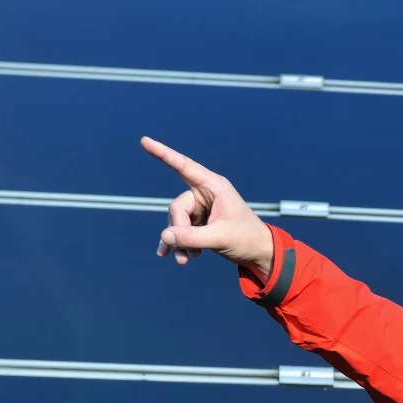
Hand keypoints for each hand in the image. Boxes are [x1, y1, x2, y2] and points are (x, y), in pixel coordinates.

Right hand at [140, 136, 275, 279]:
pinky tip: (171, 256)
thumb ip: (191, 238)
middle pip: (177, 208)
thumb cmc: (246, 239)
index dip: (163, 153)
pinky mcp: (198, 222)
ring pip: (176, 221)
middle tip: (186, 253)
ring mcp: (201, 208)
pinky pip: (179, 229)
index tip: (144, 140)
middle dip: (179, 231)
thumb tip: (165, 236)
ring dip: (178, 242)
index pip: (184, 166)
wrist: (258, 253)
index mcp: (214, 187)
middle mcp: (205, 193)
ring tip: (184, 261)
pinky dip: (177, 243)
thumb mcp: (220, 238)